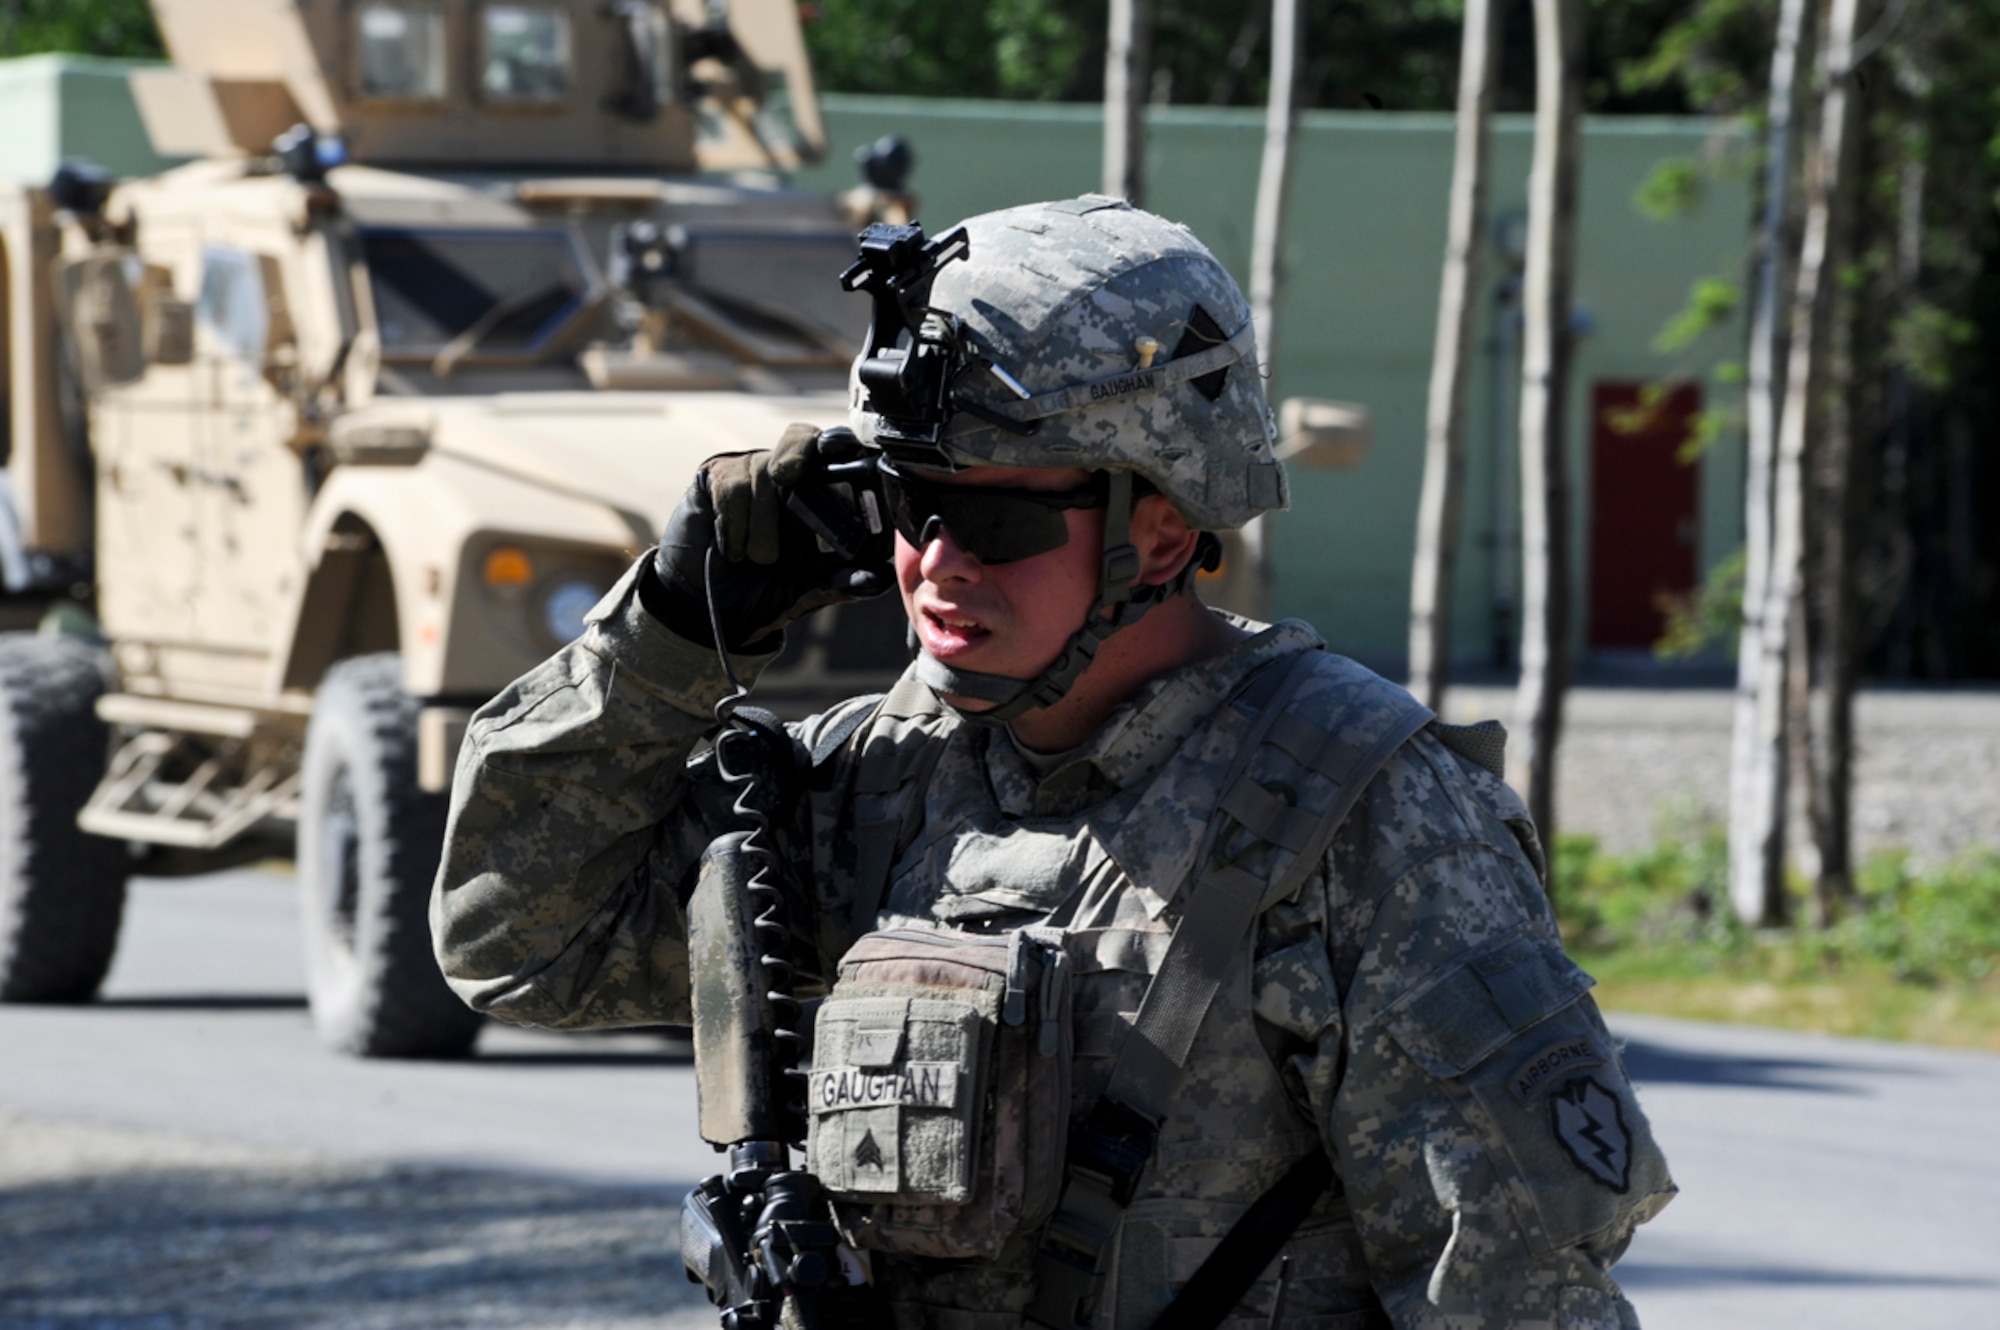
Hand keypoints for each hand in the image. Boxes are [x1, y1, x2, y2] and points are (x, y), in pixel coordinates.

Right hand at [648, 425, 892, 650]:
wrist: (704, 608)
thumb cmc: (762, 595)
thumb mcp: (806, 593)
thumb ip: (840, 582)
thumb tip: (879, 577)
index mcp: (819, 495)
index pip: (837, 451)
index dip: (841, 442)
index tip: (838, 449)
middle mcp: (789, 476)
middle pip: (801, 436)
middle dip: (797, 452)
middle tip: (787, 478)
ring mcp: (751, 472)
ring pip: (764, 470)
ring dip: (760, 524)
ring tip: (756, 557)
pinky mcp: (715, 477)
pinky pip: (731, 484)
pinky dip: (733, 522)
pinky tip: (731, 546)